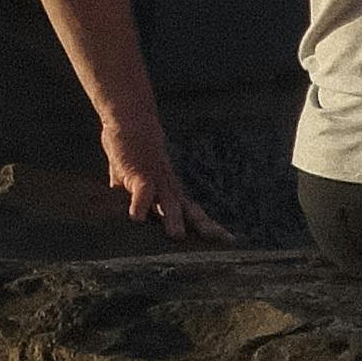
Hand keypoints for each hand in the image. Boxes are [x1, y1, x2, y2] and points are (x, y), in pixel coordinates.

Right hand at [101, 114, 230, 241]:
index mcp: (171, 193)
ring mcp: (155, 180)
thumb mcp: (137, 184)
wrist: (131, 118)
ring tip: (176, 236)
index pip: (194, 214)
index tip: (230, 241)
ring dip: (173, 218)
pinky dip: (140, 204)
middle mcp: (168, 188)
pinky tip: (136, 218)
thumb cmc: (135, 154)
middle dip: (204, 227)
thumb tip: (132, 220)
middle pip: (190, 211)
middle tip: (222, 242)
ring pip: (168, 202)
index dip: (210, 228)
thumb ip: (136, 202)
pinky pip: (141, 190)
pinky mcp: (138, 173)